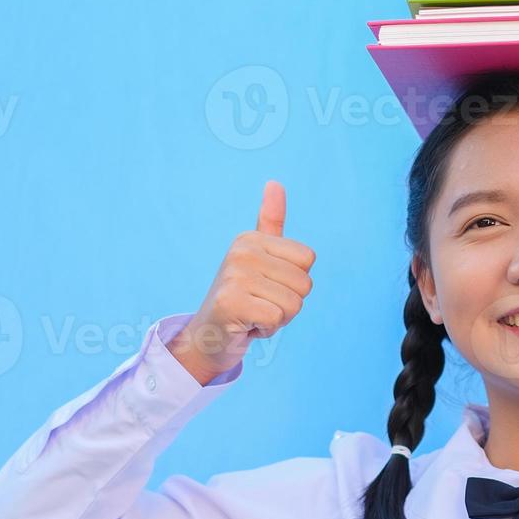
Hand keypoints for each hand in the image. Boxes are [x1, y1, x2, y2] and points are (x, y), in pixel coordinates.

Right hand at [166, 180, 315, 384]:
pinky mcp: (231, 302)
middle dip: (288, 303)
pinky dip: (266, 329)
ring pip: (294, 304)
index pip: (308, 259)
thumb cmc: (243, 298)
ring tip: (253, 314)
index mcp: (251, 238)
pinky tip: (247, 325)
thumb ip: (271, 223)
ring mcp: (235, 275)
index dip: (295, 281)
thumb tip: (275, 182)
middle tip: (260, 304)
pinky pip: (277, 318)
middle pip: (304, 284)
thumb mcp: (260, 257)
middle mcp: (242, 252)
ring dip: (278, 318)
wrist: (210, 335)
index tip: (268, 287)